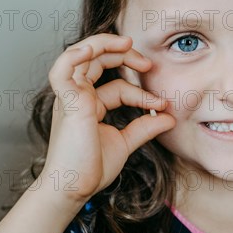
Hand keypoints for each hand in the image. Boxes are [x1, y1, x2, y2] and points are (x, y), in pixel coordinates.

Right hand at [39, 34, 174, 201]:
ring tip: (128, 44)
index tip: (162, 105)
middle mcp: (78, 96)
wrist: (73, 188)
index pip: (118, 86)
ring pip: (81, 55)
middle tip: (149, 64)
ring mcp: (70, 96)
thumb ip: (145, 128)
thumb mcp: (125, 143)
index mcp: (90, 104)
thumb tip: (169, 118)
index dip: (141, 92)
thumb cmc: (90, 168)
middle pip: (98, 61)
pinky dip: (75, 54)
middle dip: (125, 55)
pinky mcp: (67, 101)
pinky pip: (63, 68)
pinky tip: (92, 48)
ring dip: (104, 44)